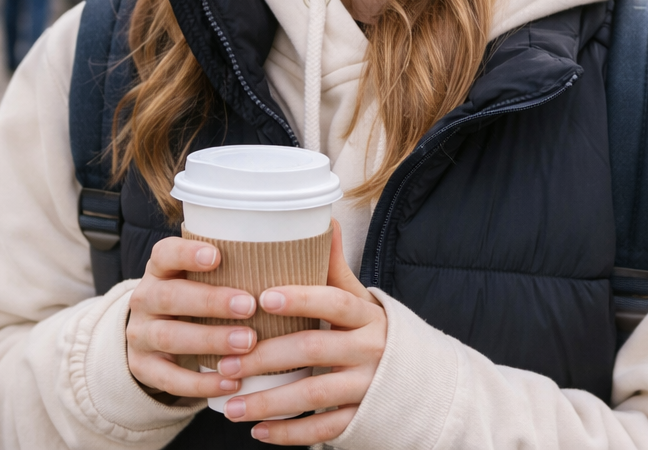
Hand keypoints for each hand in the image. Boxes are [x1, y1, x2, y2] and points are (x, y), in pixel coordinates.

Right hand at [126, 236, 260, 399]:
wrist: (152, 337)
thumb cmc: (194, 297)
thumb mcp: (199, 277)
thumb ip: (231, 265)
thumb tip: (293, 254)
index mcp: (159, 269)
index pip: (165, 253)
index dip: (187, 254)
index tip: (217, 256)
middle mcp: (145, 298)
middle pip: (169, 296)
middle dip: (210, 301)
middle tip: (248, 306)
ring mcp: (141, 335)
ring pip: (170, 336)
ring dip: (211, 340)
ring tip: (247, 343)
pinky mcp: (144, 369)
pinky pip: (170, 379)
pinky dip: (201, 382)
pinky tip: (231, 381)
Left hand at [215, 222, 387, 444]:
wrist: (422, 384)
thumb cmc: (376, 333)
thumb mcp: (362, 301)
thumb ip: (338, 269)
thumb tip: (327, 219)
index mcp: (366, 317)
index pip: (333, 303)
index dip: (301, 299)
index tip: (262, 297)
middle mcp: (369, 351)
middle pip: (313, 351)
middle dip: (265, 357)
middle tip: (225, 362)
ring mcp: (367, 388)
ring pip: (313, 396)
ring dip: (267, 401)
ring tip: (229, 405)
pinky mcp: (363, 420)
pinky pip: (323, 429)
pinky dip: (289, 433)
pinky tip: (257, 430)